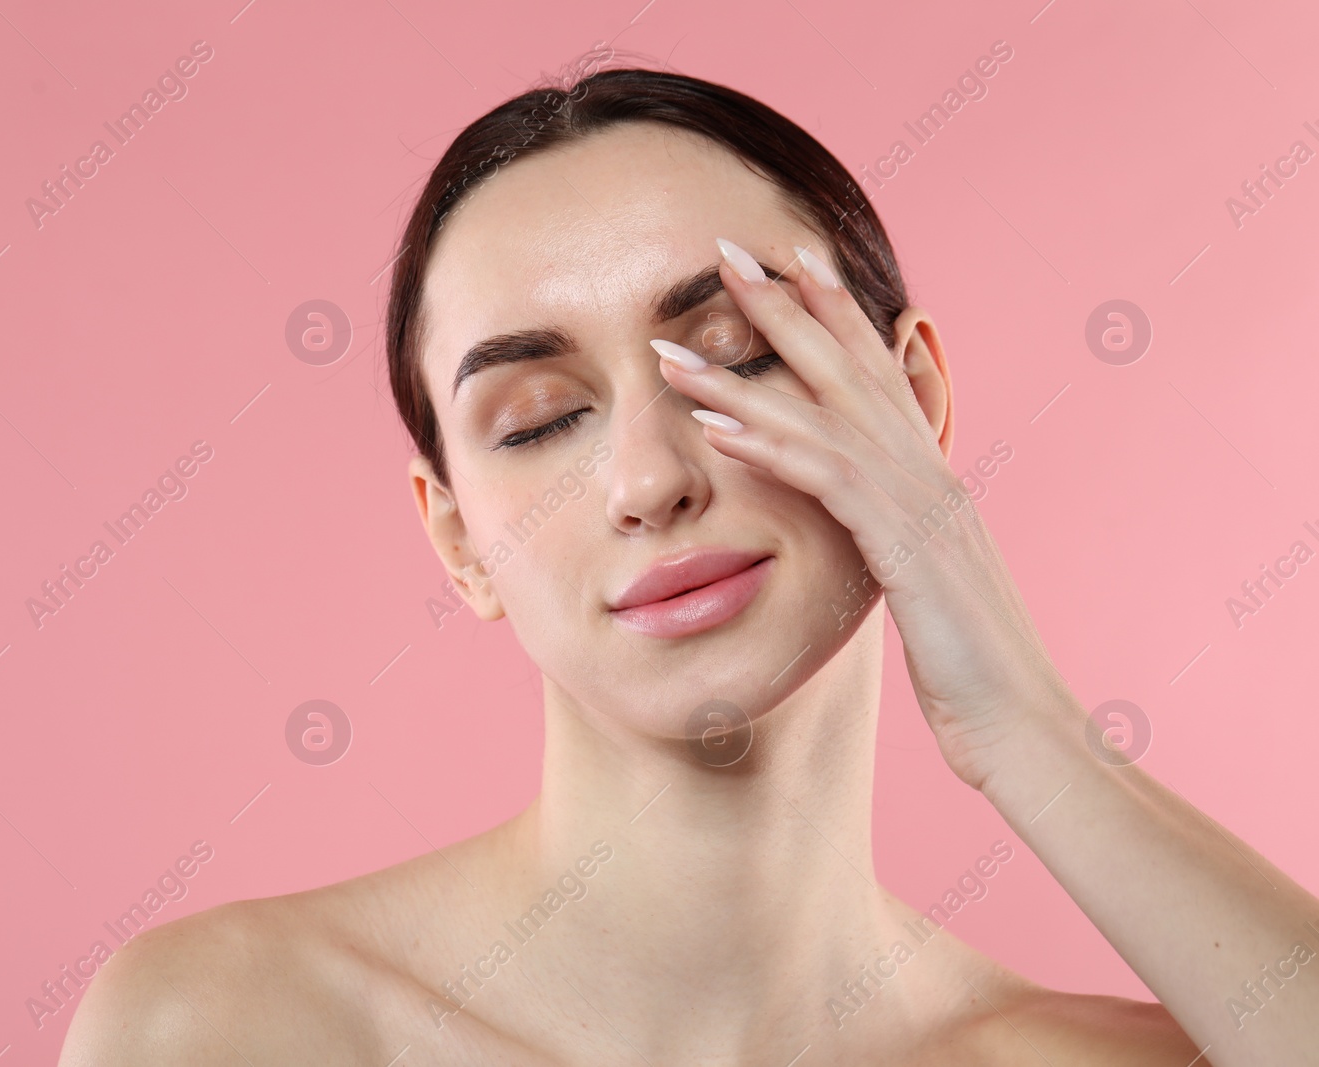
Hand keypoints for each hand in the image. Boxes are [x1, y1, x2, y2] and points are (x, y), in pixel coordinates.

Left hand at [652, 237, 1084, 789]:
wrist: (1026, 726)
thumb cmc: (974, 669)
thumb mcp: (930, 586)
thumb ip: (896, 538)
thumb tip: (870, 523)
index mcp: (931, 476)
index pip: (877, 371)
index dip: (834, 311)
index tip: (790, 259)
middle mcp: (926, 472)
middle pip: (848, 366)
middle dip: (785, 304)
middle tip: (727, 249)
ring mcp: (919, 504)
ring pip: (823, 414)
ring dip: (742, 375)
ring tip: (674, 345)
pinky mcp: (904, 547)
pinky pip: (827, 481)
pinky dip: (769, 447)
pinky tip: (717, 426)